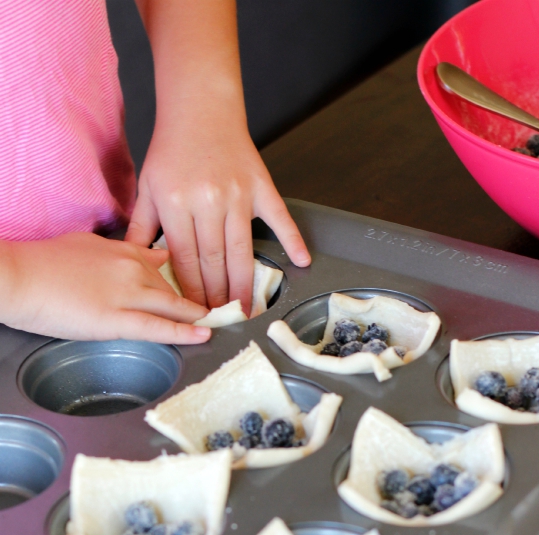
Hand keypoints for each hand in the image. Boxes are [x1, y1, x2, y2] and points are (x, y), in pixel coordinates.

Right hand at [1, 232, 210, 342]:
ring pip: (173, 304)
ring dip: (199, 315)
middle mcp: (131, 268)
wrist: (18, 277)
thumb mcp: (85, 245)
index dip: (188, 275)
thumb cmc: (42, 263)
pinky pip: (158, 326)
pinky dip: (184, 331)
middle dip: (201, 297)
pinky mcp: (115, 319)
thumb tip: (133, 254)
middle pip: (176, 285)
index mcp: (123, 250)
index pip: (166, 262)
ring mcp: (126, 293)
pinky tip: (203, 334)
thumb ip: (114, 251)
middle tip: (224, 306)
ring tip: (221, 323)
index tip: (206, 280)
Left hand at [125, 113, 310, 314]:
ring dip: (244, 284)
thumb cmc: (172, 150)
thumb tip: (134, 264)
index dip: (190, 291)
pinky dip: (292, 240)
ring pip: (242, 251)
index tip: (195, 313)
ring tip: (246, 309)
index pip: (185, 260)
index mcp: (176, 202)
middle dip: (216, 296)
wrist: (200, 108)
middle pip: (214, 261)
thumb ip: (141, 227)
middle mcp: (208, 200)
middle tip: (221, 320)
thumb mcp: (148, 187)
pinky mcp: (261, 186)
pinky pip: (280, 218)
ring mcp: (237, 194)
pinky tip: (300, 263)